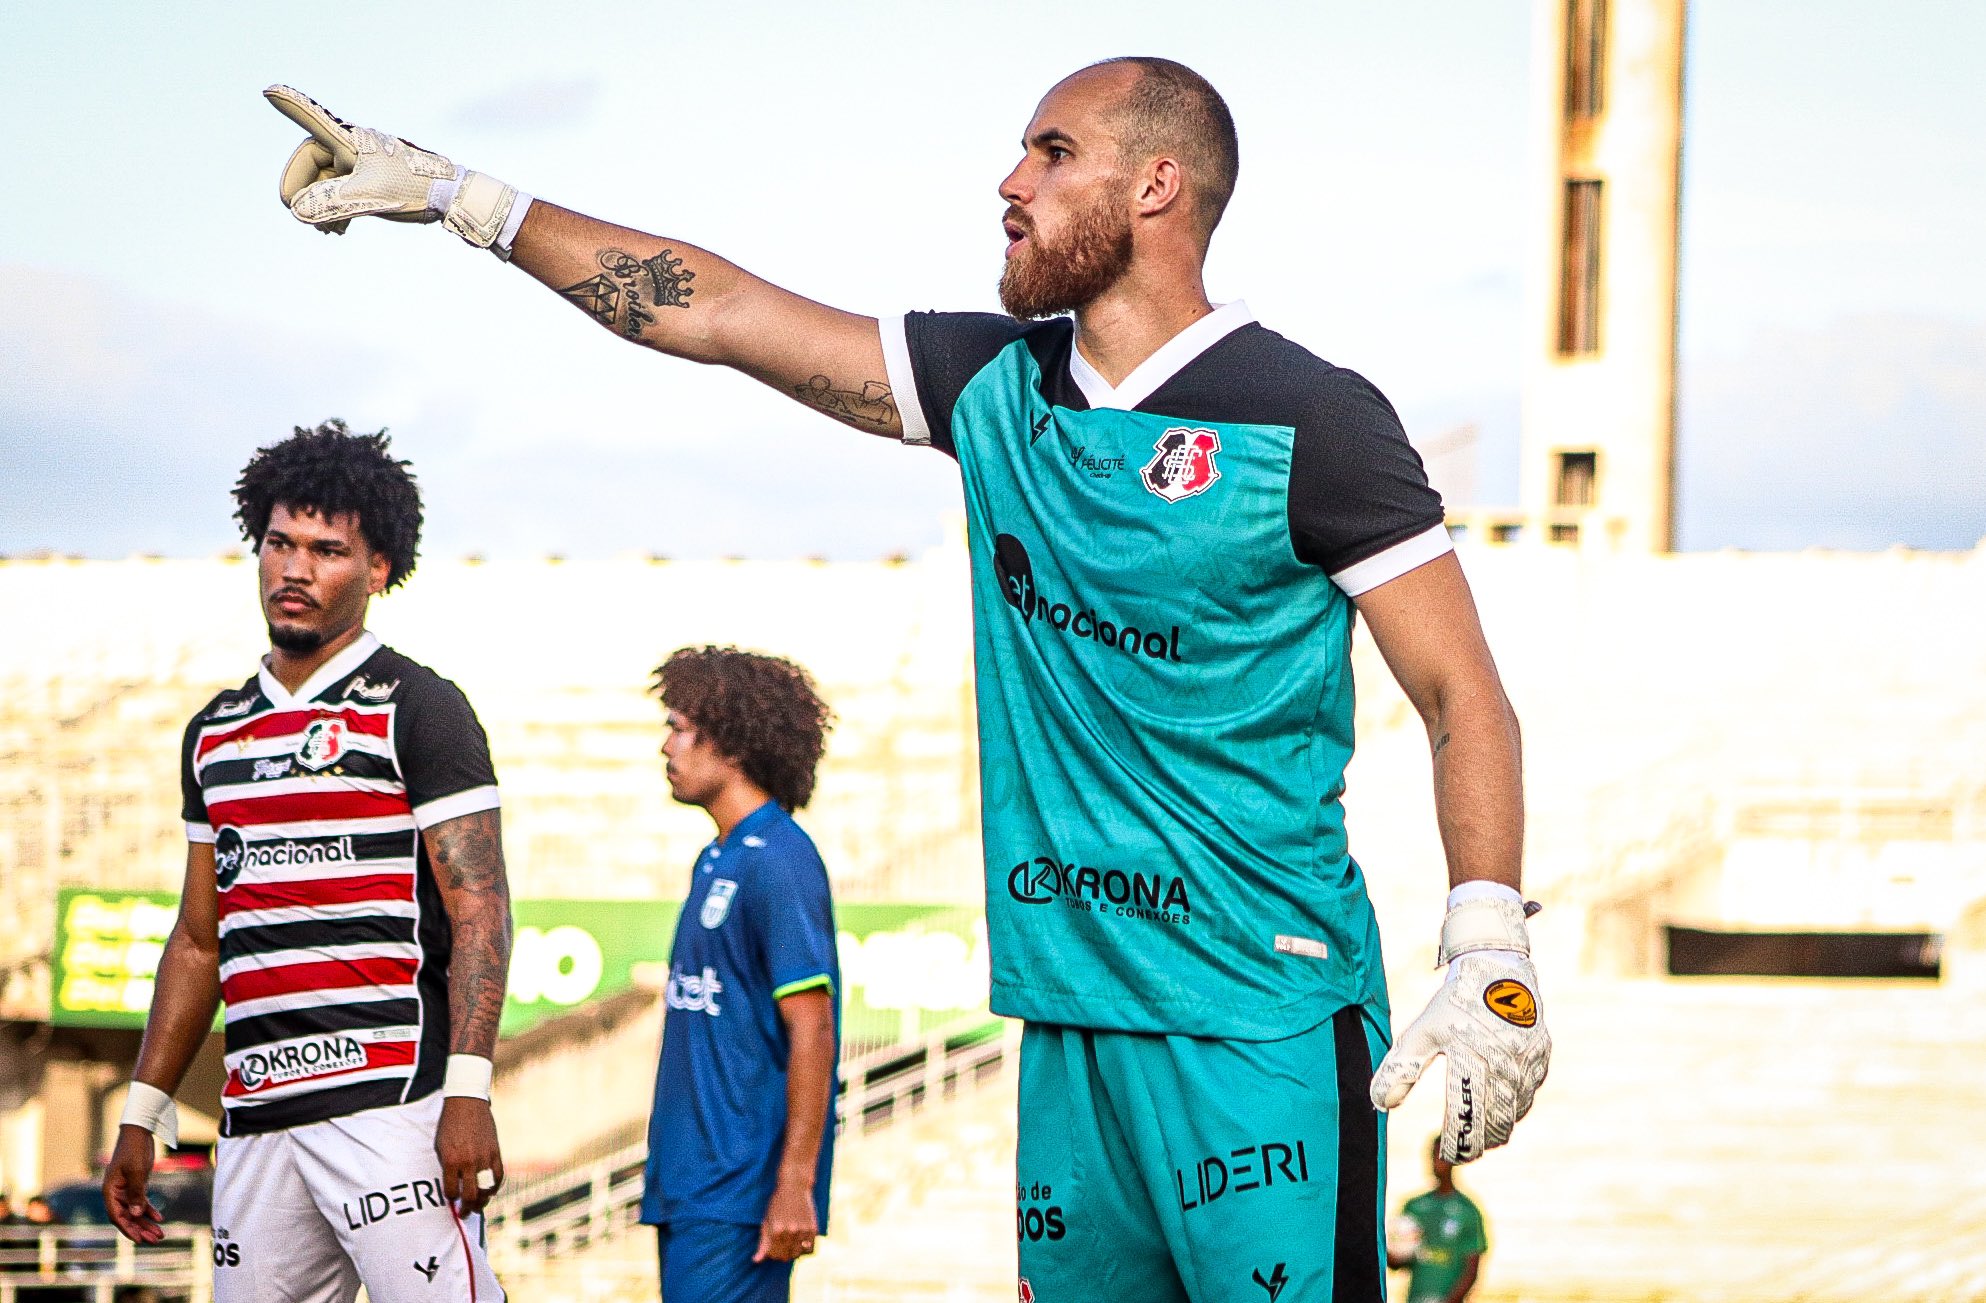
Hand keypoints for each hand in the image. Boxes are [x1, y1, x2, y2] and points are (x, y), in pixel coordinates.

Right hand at [103, 1124, 163, 1243]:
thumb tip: (136, 1215)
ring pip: (135, 1211)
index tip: (139, 1240)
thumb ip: (136, 1193)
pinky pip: (141, 1202)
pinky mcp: (136, 1185)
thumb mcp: (137, 1172)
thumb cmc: (134, 1150)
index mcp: (109, 1191)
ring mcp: (126, 1190)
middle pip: (127, 1216)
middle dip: (140, 1229)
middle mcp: (115, 1193)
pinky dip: (150, 1210)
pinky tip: (160, 1218)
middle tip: (155, 1240)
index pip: (116, 1216)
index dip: (128, 1229)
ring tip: (160, 1234)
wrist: (139, 1133)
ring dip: (146, 1222)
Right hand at [262, 85, 517, 247]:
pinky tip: (339, 230)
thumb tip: (298, 211)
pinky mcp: (373, 179)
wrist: (453, 198)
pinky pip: (343, 191)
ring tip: (327, 231)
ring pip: (327, 182)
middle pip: (312, 165)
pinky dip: (336, 209)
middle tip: (301, 217)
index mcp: (348, 139)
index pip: (311, 119)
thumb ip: (329, 203)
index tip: (269, 90)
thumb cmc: (413, 188)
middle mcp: (352, 146)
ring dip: (320, 205)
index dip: (289, 106)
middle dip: (304, 192)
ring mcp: (362, 163)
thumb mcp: (368, 197)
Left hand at [435, 1097, 503, 1215]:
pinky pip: (498, 1176)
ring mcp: (484, 1158)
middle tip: (464, 1213)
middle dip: (466, 1208)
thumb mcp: (440, 1146)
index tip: (451, 1200)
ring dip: (482, 1201)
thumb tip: (452, 1186)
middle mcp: (468, 1162)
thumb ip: (446, 1167)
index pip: (451, 1191)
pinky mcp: (496, 1152)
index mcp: (451, 1161)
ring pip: (486, 1189)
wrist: (467, 1103)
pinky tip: (490, 1192)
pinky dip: (495, 1187)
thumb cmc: (449, 1124)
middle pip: (470, 1195)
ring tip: (478, 1206)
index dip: (450, 1198)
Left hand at [753, 1179, 817, 1262]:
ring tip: (791, 1243)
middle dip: (781, 1254)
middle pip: (785, 1256)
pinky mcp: (813, 1229)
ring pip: (797, 1254)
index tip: (772, 1247)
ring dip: (793, 1252)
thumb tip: (756, 1261)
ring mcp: (803, 1230)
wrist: (795, 1187)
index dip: (771, 1253)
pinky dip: (805, 1249)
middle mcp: (790, 1232)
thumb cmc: (777, 1204)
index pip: (772, 1254)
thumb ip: (763, 1243)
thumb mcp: (767, 1221)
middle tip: (781, 1244)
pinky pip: (810, 1249)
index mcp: (776, 1230)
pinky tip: (801, 1242)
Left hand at [1371, 948, 1549, 1161]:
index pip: (1466, 1117)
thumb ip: (1402, 1069)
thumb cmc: (1453, 1002)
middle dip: (1480, 1143)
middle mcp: (1505, 1065)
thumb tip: (1381, 1104)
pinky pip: (1529, 1093)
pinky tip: (1500, 1108)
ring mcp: (1528, 1062)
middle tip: (1464, 1153)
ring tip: (1480, 1136)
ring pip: (1516, 1111)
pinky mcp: (1541, 1056)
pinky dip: (1515, 1107)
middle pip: (1496, 1123)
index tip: (1447, 1156)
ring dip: (1499, 1128)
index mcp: (1472, 1059)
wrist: (1496, 967)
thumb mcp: (1421, 1032)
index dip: (1458, 1143)